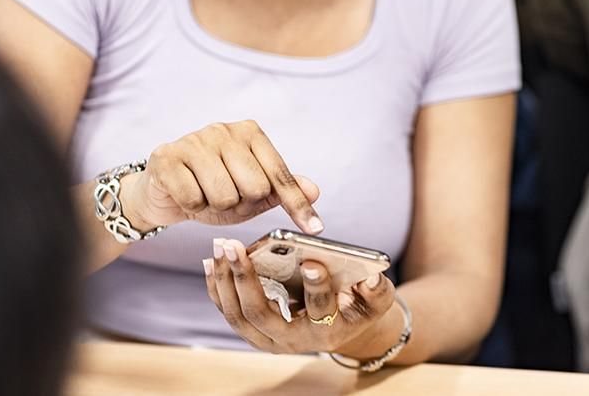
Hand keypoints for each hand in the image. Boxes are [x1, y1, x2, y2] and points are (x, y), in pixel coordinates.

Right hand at [120, 120, 323, 232]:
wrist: (164, 191)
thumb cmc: (213, 189)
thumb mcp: (253, 193)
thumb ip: (282, 191)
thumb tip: (315, 191)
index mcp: (251, 133)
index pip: (280, 175)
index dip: (297, 205)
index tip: (315, 229)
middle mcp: (224, 130)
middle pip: (255, 188)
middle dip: (242, 204)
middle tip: (227, 196)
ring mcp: (194, 140)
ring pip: (224, 196)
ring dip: (216, 206)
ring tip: (206, 194)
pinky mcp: (167, 156)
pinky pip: (193, 199)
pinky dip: (192, 207)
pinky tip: (185, 194)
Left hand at [204, 239, 396, 353]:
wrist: (340, 328)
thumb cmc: (357, 307)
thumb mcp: (375, 300)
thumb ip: (376, 291)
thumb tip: (372, 278)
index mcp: (327, 330)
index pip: (320, 310)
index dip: (317, 288)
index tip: (312, 262)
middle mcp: (294, 340)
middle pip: (262, 315)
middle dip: (245, 279)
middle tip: (234, 246)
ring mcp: (269, 340)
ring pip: (238, 315)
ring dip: (225, 281)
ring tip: (220, 249)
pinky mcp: (254, 332)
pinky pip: (229, 311)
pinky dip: (218, 287)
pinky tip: (212, 262)